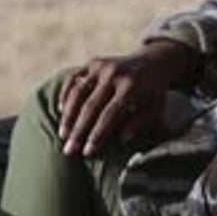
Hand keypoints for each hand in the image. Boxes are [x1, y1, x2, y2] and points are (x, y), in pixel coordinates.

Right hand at [57, 41, 197, 157]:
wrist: (153, 62)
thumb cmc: (153, 93)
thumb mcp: (155, 108)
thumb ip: (140, 123)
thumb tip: (121, 139)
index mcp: (132, 86)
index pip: (110, 114)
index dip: (97, 134)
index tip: (87, 153)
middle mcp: (114, 73)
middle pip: (91, 106)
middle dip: (78, 131)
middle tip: (69, 151)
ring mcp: (101, 65)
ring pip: (77, 92)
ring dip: (68, 116)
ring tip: (62, 135)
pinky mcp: (92, 62)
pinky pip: (72, 78)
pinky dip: (65, 94)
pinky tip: (61, 111)